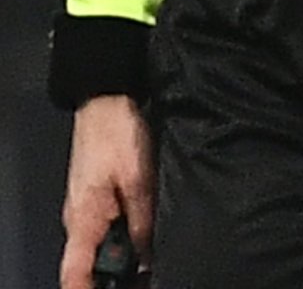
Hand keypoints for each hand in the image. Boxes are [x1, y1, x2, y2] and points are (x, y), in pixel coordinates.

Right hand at [60, 95, 152, 288]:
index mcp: (83, 221)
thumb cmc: (118, 136)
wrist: (107, 103)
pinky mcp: (101, 198)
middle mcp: (81, 221)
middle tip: (152, 279)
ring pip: (106, 246)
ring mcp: (90, 210)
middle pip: (94, 264)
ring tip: (157, 263)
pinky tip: (152, 237)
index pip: (74, 272)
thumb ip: (143, 221)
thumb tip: (147, 259)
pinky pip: (112, 228)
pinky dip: (129, 237)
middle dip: (119, 276)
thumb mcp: (139, 181)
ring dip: (128, 256)